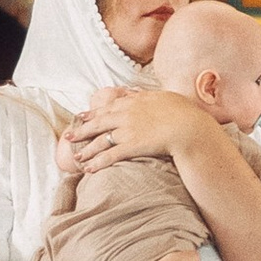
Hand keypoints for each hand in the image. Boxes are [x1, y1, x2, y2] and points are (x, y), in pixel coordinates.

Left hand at [64, 84, 204, 175]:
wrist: (191, 127)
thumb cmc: (184, 112)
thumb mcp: (166, 97)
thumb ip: (148, 95)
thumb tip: (137, 92)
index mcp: (135, 101)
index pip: (108, 106)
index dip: (93, 112)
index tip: (82, 116)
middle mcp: (127, 113)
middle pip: (98, 122)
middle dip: (82, 130)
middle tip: (69, 136)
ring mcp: (129, 129)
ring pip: (101, 140)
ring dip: (87, 150)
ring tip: (77, 157)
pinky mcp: (132, 145)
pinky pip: (110, 155)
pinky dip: (98, 163)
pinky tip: (89, 169)